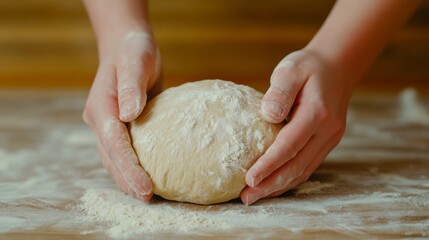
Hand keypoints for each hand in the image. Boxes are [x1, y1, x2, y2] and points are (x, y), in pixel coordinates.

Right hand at [83, 31, 160, 200]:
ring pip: (114, 158)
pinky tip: (146, 178)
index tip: (144, 186)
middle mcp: (100, 120)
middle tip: (148, 198)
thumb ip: (131, 87)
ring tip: (146, 196)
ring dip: (127, 178)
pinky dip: (131, 167)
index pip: (113, 143)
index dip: (128, 167)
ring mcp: (107, 125)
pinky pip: (123, 151)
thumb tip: (130, 115)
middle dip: (127, 179)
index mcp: (101, 106)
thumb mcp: (135, 61)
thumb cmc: (133, 51)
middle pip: (111, 157)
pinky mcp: (120, 127)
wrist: (127, 47)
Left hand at [241, 50, 352, 204]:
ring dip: (278, 187)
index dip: (269, 164)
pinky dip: (289, 179)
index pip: (289, 145)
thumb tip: (268, 116)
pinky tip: (272, 186)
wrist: (336, 67)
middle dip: (270, 184)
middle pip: (297, 166)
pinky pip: (307, 166)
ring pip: (303, 171)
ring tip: (254, 197)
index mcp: (317, 113)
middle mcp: (327, 131)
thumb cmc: (308, 67)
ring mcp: (329, 140)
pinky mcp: (326, 143)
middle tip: (246, 198)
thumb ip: (280, 91)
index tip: (249, 179)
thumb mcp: (291, 69)